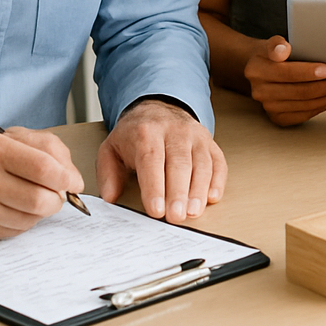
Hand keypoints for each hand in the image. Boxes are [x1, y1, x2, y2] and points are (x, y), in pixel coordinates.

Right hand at [0, 128, 84, 240]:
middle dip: (56, 200)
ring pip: (29, 220)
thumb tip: (73, 179)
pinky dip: (19, 222)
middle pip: (40, 200)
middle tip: (54, 195)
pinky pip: (11, 232)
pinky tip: (8, 209)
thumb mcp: (6, 137)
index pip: (43, 167)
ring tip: (26, 198)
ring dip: (37, 212)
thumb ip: (46, 149)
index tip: (74, 183)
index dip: (67, 178)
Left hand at [98, 98, 227, 222]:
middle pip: (179, 163)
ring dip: (198, 190)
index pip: (151, 160)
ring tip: (192, 212)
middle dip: (178, 193)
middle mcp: (174, 131)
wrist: (158, 108)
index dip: (154, 186)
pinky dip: (218, 181)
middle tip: (176, 216)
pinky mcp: (209, 142)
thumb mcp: (111, 149)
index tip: (156, 209)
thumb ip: (108, 174)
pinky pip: (218, 162)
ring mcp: (195, 136)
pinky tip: (212, 197)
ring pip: (201, 164)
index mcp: (146, 132)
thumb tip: (110, 197)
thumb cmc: (136, 135)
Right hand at [242, 36, 325, 125]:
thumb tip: (283, 48)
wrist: (261, 69)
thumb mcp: (272, 43)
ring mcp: (268, 106)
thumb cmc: (273, 55)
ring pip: (303, 105)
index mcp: (257, 69)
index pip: (286, 72)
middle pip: (298, 91)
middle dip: (325, 87)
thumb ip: (277, 44)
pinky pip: (302, 115)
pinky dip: (320, 107)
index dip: (307, 72)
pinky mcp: (277, 117)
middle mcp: (260, 90)